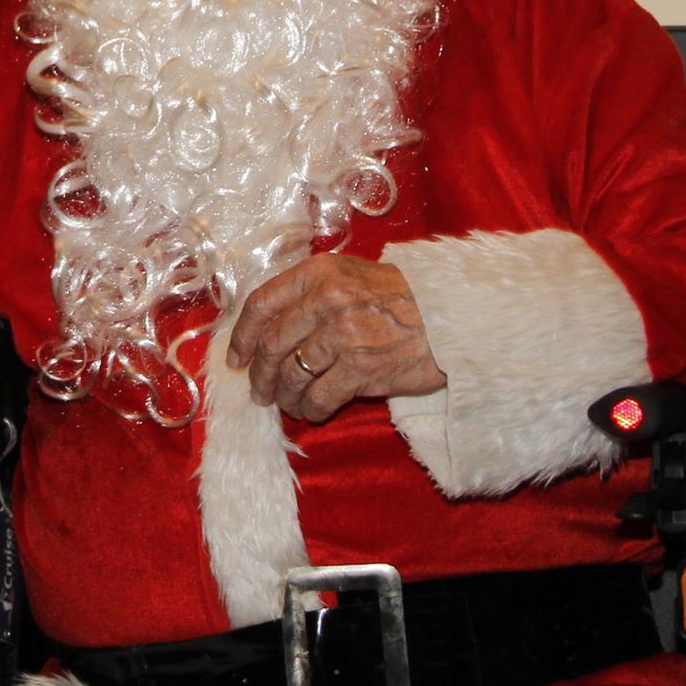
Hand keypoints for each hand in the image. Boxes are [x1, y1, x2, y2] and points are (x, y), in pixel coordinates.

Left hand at [226, 253, 445, 421]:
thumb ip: (309, 293)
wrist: (449, 319)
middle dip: (259, 374)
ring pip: (292, 374)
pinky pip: (320, 396)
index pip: (261, 304)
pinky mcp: (362, 369)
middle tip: (259, 391)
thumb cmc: (398, 299)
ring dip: (283, 396)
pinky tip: (311, 412)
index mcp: (317, 274)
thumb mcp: (349, 276)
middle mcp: (326, 300)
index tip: (236, 358)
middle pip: (272, 344)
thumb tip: (267, 328)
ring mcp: (343, 335)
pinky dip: (309, 409)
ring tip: (286, 404)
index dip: (242, 336)